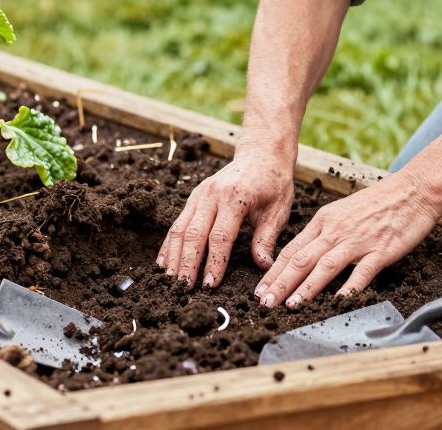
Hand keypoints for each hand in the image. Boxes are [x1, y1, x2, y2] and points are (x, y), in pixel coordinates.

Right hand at [157, 147, 295, 288]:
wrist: (261, 153)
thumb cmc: (273, 182)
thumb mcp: (278, 210)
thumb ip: (266, 239)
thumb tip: (263, 266)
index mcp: (235, 197)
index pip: (220, 236)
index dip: (214, 263)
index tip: (210, 285)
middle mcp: (212, 194)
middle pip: (194, 234)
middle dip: (187, 263)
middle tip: (184, 288)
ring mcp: (200, 194)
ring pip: (180, 229)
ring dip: (173, 256)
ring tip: (170, 280)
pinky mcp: (194, 196)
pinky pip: (177, 222)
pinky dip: (169, 244)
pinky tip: (163, 263)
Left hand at [255, 173, 441, 308]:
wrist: (413, 190)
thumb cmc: (379, 203)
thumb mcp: (343, 212)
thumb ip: (325, 233)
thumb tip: (305, 255)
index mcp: (324, 221)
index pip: (292, 250)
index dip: (274, 272)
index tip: (260, 290)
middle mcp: (336, 230)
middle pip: (301, 259)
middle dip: (280, 283)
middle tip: (265, 303)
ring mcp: (358, 241)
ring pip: (325, 266)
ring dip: (307, 287)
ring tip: (292, 304)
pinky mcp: (381, 250)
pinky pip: (362, 271)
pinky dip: (349, 287)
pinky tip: (339, 302)